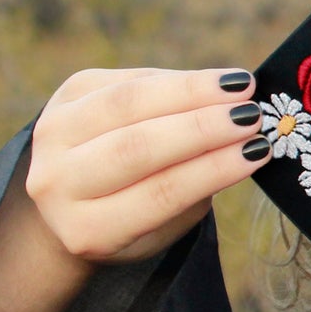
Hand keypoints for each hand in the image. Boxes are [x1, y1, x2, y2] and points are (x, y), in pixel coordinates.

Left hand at [26, 66, 272, 264]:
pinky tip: (212, 82)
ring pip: (126, 103)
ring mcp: (51, 136)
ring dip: (190, 91)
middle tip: (252, 114)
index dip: (212, 168)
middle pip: (136, 147)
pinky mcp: (62, 97)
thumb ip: (197, 184)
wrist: (73, 198)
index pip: (160, 194)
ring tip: (240, 86)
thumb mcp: (168, 221)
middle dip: (202, 126)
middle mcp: (57, 184)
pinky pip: (125, 80)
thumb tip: (247, 138)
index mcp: (89, 230)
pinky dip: (174, 80)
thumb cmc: (138, 213)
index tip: (259, 150)